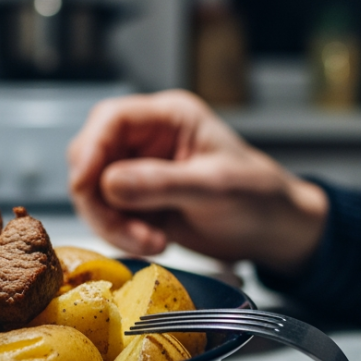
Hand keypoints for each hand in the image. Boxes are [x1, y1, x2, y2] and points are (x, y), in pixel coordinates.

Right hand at [66, 90, 326, 274]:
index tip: (85, 184)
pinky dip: (121, 234)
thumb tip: (107, 184)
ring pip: (94, 190)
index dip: (90, 149)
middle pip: (91, 156)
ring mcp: (140, 170)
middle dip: (100, 198)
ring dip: (112, 223)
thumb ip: (161, 183)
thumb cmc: (258, 197)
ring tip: (152, 243)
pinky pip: (108, 214)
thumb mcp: (214, 188)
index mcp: (169, 118)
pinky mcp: (138, 201)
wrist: (274, 231)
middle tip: (131, 232)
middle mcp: (148, 138)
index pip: (111, 119)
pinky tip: (154, 243)